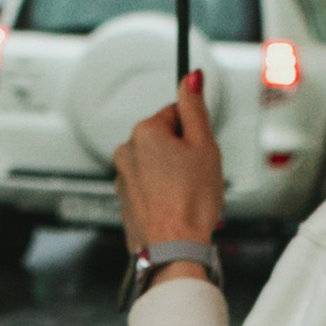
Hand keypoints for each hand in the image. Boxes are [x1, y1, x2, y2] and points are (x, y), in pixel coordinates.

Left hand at [115, 71, 225, 260]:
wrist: (173, 249)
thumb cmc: (191, 201)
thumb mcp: (203, 145)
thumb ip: (194, 107)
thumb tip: (190, 76)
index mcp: (144, 132)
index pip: (176, 114)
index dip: (195, 133)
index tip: (202, 152)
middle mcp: (126, 151)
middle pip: (165, 140)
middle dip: (184, 155)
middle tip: (199, 177)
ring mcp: (122, 178)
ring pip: (158, 166)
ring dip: (175, 177)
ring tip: (190, 197)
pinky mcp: (125, 202)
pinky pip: (150, 189)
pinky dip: (165, 195)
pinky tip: (179, 209)